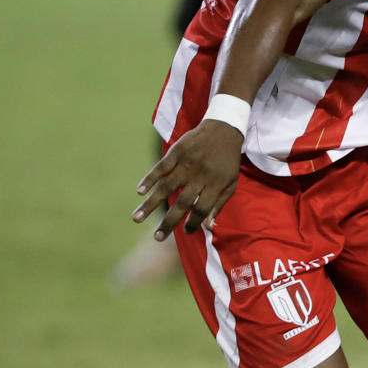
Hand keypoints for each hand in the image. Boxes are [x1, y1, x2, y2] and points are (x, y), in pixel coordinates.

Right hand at [132, 121, 243, 240]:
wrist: (224, 129)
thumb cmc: (227, 161)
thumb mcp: (231, 183)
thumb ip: (219, 204)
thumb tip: (209, 227)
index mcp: (216, 184)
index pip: (202, 208)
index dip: (194, 222)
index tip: (184, 233)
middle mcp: (200, 176)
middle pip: (182, 202)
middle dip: (169, 222)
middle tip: (156, 238)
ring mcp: (187, 163)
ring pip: (166, 187)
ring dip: (150, 204)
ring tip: (137, 218)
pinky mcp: (177, 152)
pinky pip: (161, 167)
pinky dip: (149, 179)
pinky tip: (139, 191)